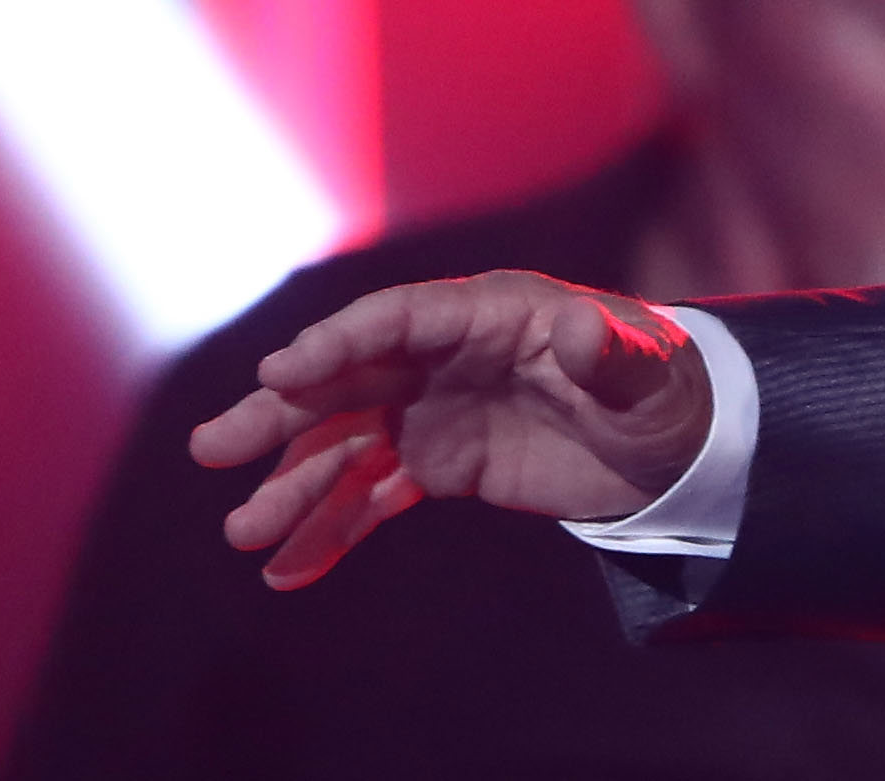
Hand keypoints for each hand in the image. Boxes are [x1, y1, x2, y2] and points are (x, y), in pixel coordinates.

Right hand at [189, 271, 715, 589]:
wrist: (672, 441)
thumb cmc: (662, 388)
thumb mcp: (647, 375)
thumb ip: (612, 355)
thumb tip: (581, 328)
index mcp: (490, 313)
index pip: (397, 319)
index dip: (338, 343)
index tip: (280, 375)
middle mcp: (447, 355)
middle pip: (348, 378)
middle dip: (281, 414)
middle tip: (213, 449)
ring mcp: (436, 408)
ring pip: (347, 442)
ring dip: (294, 485)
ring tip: (245, 535)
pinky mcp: (441, 460)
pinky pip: (373, 491)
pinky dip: (333, 527)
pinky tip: (290, 571)